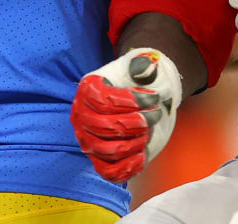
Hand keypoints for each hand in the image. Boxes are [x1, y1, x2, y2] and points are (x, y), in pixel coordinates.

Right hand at [71, 48, 182, 182]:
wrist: (146, 100)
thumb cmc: (142, 83)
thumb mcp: (143, 68)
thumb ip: (144, 65)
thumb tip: (148, 66)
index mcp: (88, 89)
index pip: (103, 101)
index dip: (131, 103)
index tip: (154, 99)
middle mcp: (82, 114)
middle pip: (104, 127)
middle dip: (137, 124)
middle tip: (155, 116)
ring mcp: (88, 138)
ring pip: (107, 150)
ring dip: (135, 143)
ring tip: (148, 133)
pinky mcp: (100, 159)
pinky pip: (109, 171)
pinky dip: (128, 167)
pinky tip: (142, 154)